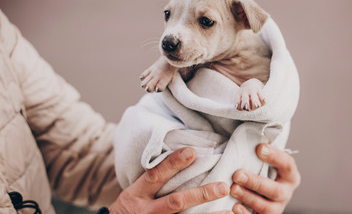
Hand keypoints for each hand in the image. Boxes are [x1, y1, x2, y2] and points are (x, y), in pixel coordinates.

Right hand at [109, 147, 231, 213]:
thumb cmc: (130, 207)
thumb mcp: (135, 191)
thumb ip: (153, 179)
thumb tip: (181, 157)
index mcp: (138, 193)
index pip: (156, 175)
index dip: (173, 163)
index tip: (192, 152)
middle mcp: (147, 210)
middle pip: (175, 202)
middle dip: (200, 194)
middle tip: (223, 187)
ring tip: (230, 211)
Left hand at [230, 144, 300, 213]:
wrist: (260, 189)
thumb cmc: (259, 168)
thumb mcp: (263, 159)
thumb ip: (260, 150)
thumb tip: (249, 132)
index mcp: (289, 175)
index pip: (287, 164)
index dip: (274, 156)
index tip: (259, 148)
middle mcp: (285, 193)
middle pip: (276, 190)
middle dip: (256, 183)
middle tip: (238, 174)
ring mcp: (276, 207)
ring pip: (267, 208)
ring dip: (249, 198)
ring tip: (233, 188)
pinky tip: (234, 206)